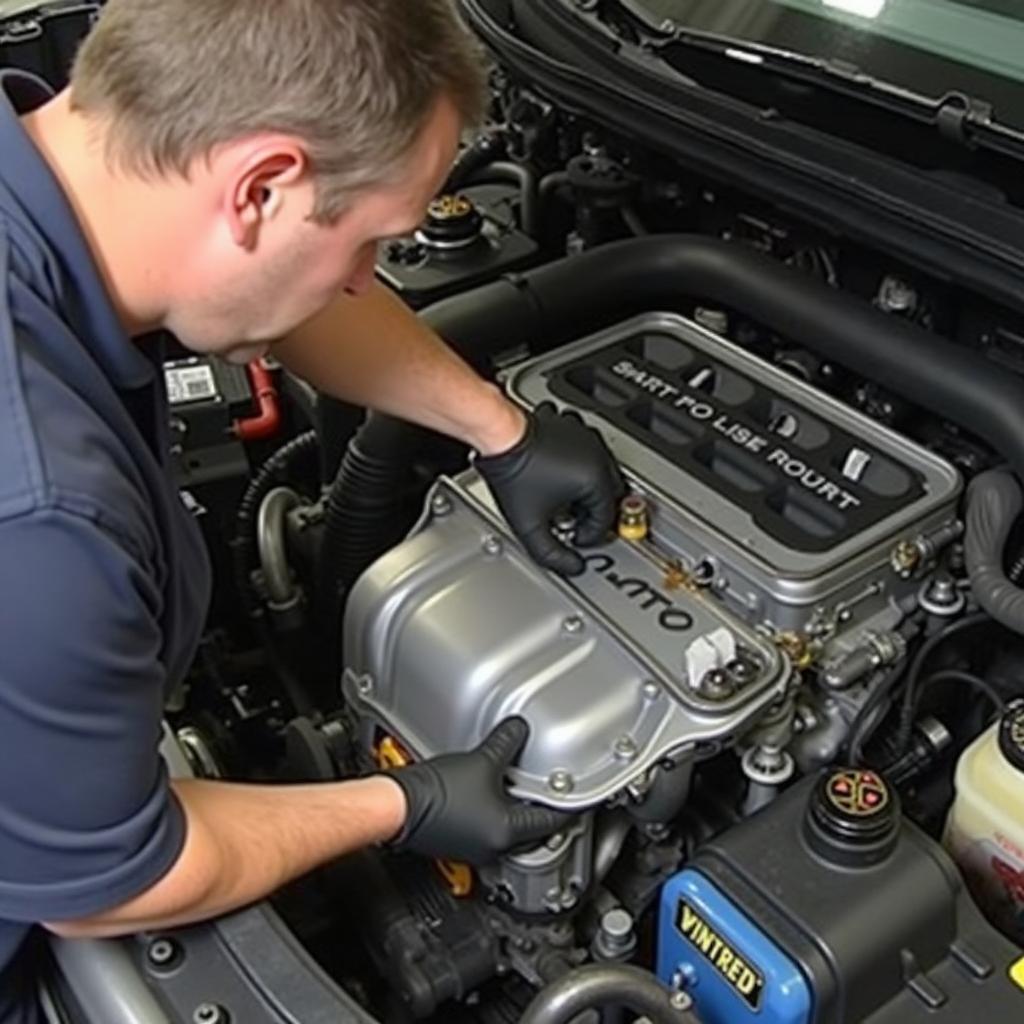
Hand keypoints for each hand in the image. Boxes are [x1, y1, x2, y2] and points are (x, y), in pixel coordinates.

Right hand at [388, 718, 571, 864]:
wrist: (398, 805)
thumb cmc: (434, 793)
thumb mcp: (480, 761)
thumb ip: (506, 743)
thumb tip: (519, 730)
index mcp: (506, 831)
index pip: (552, 820)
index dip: (568, 804)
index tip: (579, 793)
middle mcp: (494, 847)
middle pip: (534, 829)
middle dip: (543, 806)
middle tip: (553, 786)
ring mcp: (477, 848)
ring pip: (511, 829)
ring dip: (518, 808)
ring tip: (522, 785)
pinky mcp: (461, 841)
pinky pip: (491, 828)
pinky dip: (498, 811)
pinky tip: (492, 791)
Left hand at [476, 402, 624, 575]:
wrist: (498, 435)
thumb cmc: (512, 471)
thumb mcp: (530, 525)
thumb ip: (551, 554)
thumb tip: (570, 566)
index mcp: (594, 477)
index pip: (606, 517)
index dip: (590, 535)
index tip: (575, 538)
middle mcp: (596, 454)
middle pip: (610, 493)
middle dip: (593, 512)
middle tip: (574, 522)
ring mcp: (585, 436)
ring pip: (600, 469)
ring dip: (588, 488)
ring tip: (565, 500)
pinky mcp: (572, 426)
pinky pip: (585, 448)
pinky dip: (578, 463)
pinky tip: (561, 472)